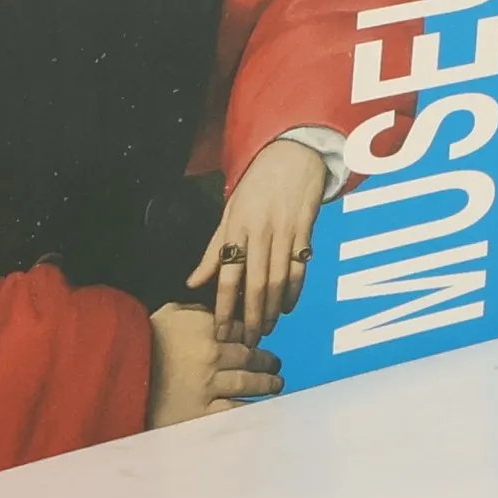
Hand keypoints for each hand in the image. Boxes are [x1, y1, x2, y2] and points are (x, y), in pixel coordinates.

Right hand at [146, 302, 282, 426]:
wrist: (121, 371)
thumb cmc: (143, 339)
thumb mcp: (169, 314)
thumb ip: (196, 313)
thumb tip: (215, 313)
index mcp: (205, 328)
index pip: (240, 329)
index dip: (252, 335)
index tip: (260, 340)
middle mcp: (212, 355)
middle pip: (249, 356)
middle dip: (266, 360)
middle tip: (276, 363)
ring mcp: (209, 385)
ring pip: (248, 383)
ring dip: (266, 384)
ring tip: (276, 384)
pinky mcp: (202, 412)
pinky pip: (234, 411)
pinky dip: (250, 410)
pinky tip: (260, 409)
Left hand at [188, 137, 327, 339]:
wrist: (291, 155)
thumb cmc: (256, 185)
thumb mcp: (229, 212)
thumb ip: (213, 251)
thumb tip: (192, 283)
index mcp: (236, 227)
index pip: (227, 275)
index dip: (223, 306)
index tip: (220, 331)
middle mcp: (260, 231)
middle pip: (256, 284)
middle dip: (251, 318)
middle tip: (248, 342)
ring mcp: (284, 232)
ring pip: (278, 280)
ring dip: (273, 310)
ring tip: (267, 329)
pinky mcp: (305, 231)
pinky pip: (299, 268)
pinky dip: (294, 291)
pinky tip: (287, 307)